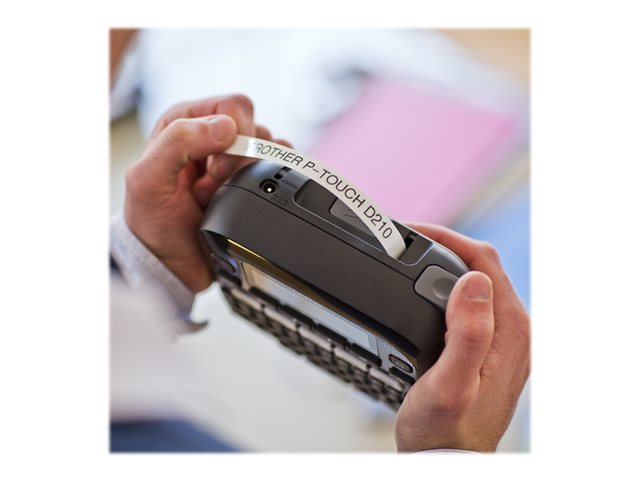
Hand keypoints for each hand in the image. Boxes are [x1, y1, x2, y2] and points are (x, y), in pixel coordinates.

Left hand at [124, 94, 290, 292]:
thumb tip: (225, 126)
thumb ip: (177, 142)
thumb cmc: (153, 224)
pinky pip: (279, 170)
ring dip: (250, 177)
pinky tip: (244, 201)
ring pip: (269, 149)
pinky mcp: (251, 183)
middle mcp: (212, 136)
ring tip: (223, 197)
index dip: (232, 135)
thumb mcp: (147, 180)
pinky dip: (269, 185)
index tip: (215, 169)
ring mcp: (234, 161)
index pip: (231, 106)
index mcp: (185, 123)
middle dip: (241, 160)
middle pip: (255, 128)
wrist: (171, 265)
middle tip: (216, 185)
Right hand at [395, 223, 529, 451]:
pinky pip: (470, 300)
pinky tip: (424, 290)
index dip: (447, 238)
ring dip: (444, 263)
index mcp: (510, 331)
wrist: (444, 459)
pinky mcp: (489, 345)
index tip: (411, 232)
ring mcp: (503, 337)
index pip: (484, 261)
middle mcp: (514, 329)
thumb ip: (468, 333)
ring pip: (475, 281)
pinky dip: (445, 285)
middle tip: (404, 242)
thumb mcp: (450, 383)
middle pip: (482, 266)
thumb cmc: (443, 430)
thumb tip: (473, 281)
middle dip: (443, 245)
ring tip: (410, 257)